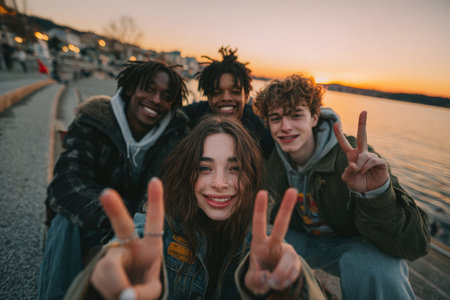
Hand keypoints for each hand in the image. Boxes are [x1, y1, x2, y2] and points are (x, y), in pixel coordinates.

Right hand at [91, 179, 164, 299]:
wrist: (126, 296)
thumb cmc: (143, 286)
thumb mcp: (152, 292)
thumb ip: (142, 293)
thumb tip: (125, 296)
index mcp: (150, 246)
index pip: (154, 222)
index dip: (155, 201)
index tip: (155, 180)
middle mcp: (129, 244)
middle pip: (122, 225)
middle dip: (114, 208)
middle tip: (106, 193)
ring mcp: (111, 255)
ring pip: (109, 267)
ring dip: (117, 286)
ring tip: (124, 296)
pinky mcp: (97, 267)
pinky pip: (100, 279)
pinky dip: (110, 292)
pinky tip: (114, 295)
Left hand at [245, 188, 300, 293]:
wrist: (272, 285)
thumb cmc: (259, 277)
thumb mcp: (252, 281)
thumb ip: (256, 280)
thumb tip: (268, 278)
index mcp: (259, 243)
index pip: (258, 224)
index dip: (260, 209)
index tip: (262, 192)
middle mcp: (275, 243)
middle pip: (281, 224)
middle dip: (287, 207)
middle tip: (293, 190)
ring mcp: (287, 252)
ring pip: (289, 260)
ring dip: (281, 276)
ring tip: (274, 283)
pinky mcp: (297, 263)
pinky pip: (294, 273)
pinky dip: (286, 282)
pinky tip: (281, 283)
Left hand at [333, 111, 388, 192]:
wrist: (371, 191)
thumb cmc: (358, 183)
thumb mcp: (348, 180)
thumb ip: (348, 173)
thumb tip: (353, 164)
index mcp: (352, 156)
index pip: (344, 143)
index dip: (339, 134)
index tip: (335, 123)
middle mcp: (362, 154)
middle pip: (362, 136)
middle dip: (362, 123)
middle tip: (364, 111)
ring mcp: (371, 156)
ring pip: (364, 156)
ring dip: (360, 166)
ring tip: (360, 174)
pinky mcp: (380, 161)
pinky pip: (372, 161)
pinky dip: (366, 167)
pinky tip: (365, 172)